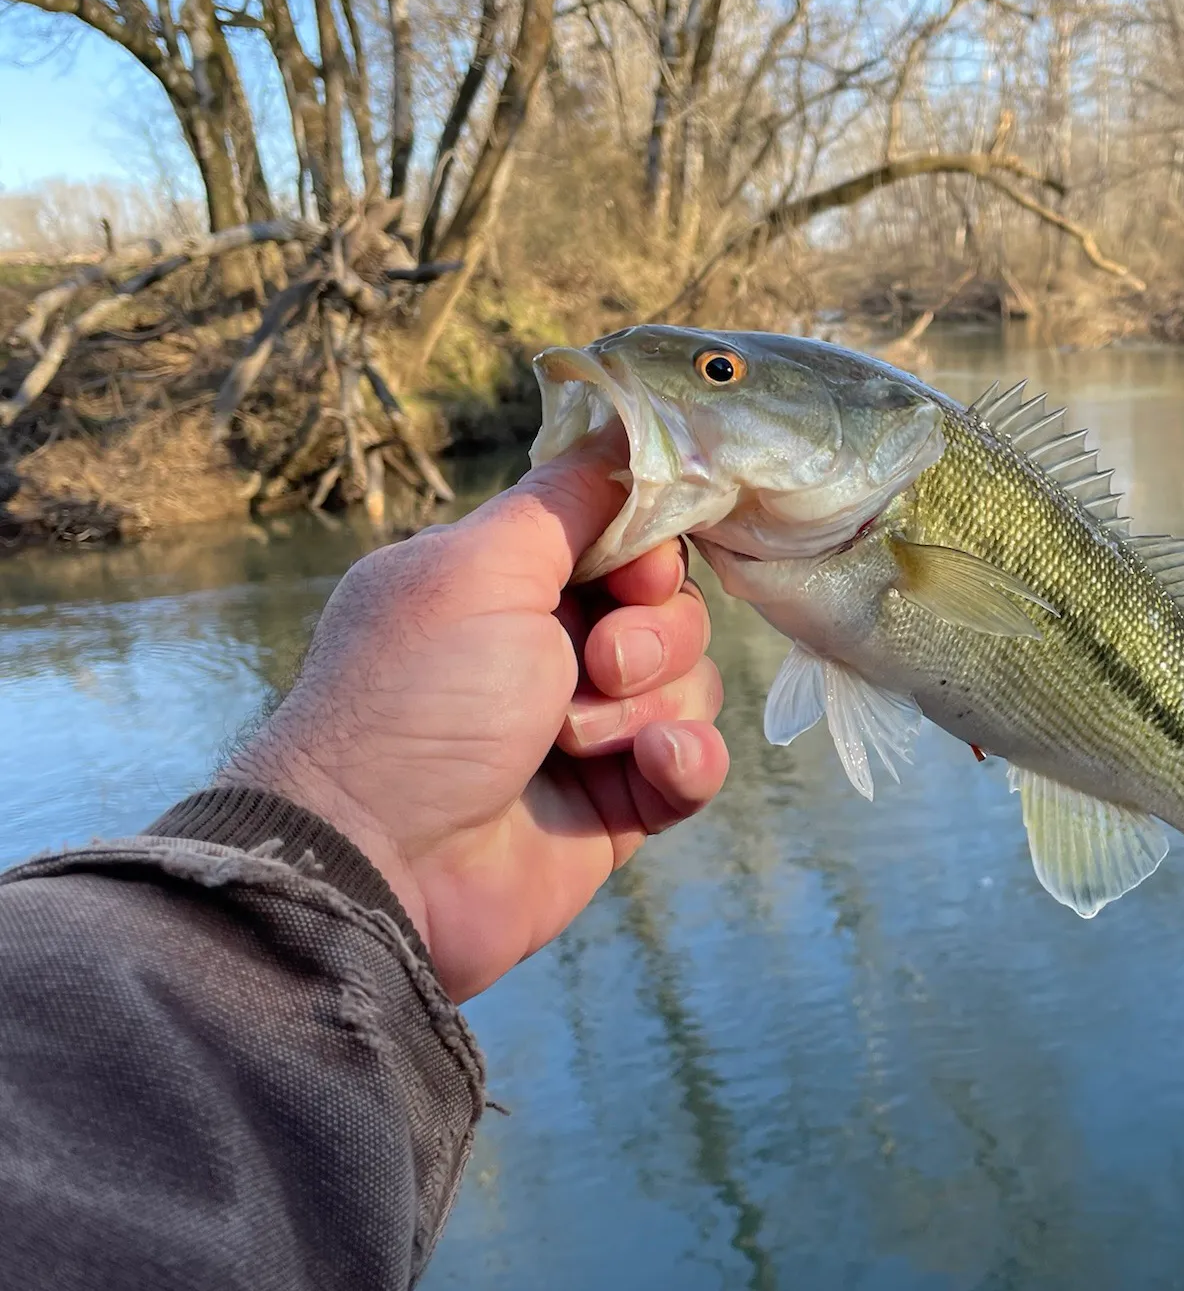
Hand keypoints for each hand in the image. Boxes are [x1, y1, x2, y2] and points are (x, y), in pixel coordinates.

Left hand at [222, 437, 728, 1000]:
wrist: (382, 866)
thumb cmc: (417, 700)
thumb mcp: (479, 568)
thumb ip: (567, 498)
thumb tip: (628, 424)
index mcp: (510, 583)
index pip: (628, 540)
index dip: (649, 552)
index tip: (633, 573)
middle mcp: (551, 649)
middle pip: (673, 610)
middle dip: (649, 636)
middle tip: (592, 665)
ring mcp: (589, 730)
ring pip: (690, 685)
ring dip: (648, 706)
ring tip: (577, 740)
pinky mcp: (619, 804)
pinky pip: (694, 764)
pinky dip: (684, 762)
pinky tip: (652, 768)